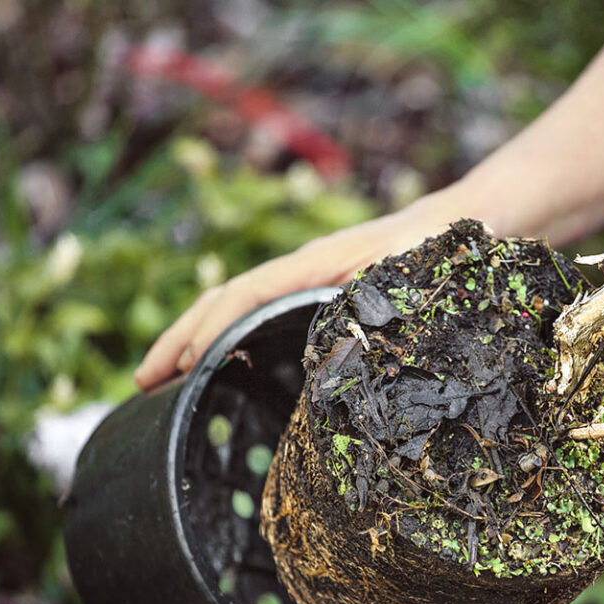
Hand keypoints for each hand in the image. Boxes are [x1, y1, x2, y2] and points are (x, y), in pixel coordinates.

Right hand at [133, 197, 465, 389]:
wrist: (460, 220)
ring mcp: (305, 280)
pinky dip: (228, 337)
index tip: (183, 365)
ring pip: (235, 306)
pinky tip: (222, 367)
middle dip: (179, 338)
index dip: (211, 329)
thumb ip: (375, 305)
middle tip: (143, 383)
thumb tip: (338, 352)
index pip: (245, 294)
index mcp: (314, 264)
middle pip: (223, 299)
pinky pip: (259, 312)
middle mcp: (300, 269)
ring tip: (162, 381)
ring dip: (195, 339)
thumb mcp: (410, 280)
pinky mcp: (318, 292)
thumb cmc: (438, 248)